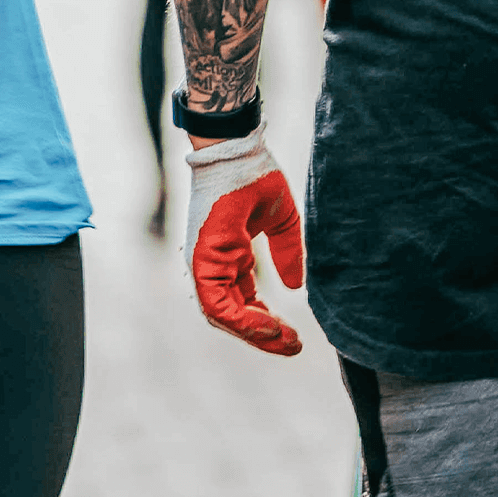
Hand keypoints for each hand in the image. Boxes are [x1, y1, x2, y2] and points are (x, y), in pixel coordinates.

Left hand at [184, 124, 304, 355]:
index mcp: (229, 256)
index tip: (294, 335)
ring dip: (253, 333)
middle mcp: (214, 264)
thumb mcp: (281, 222)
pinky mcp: (202, 259)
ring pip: (222, 316)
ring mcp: (205, 262)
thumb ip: (287, 253)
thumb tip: (295, 287)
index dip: (266, 322)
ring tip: (284, 340)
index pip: (243, 302)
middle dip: (263, 336)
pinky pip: (216, 303)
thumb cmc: (255, 177)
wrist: (237, 150)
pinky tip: (267, 326)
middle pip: (232, 315)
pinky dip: (240, 320)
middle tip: (292, 345)